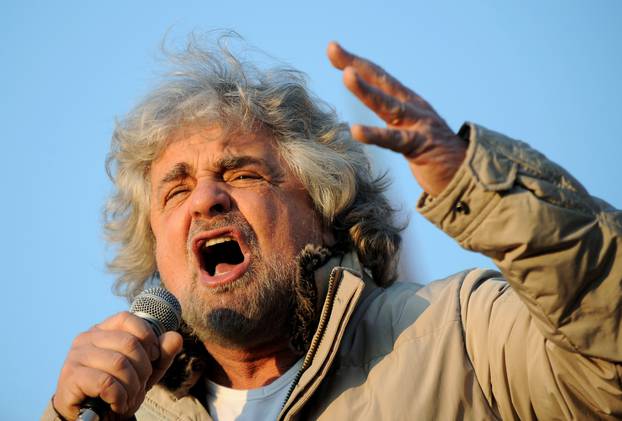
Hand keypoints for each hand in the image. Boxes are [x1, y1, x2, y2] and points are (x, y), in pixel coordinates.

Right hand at [52, 311, 182, 419]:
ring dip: (132, 386)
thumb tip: (176, 337)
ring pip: (119, 363)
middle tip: (140, 385)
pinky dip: (119, 397)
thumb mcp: (146, 370)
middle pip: (129, 343)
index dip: (147, 337)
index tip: (153, 356)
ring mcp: (76, 357)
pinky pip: (106, 383)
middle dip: (143, 369)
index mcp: (103, 330)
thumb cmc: (119, 388)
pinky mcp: (70, 378)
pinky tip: (117, 404)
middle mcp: (86, 338)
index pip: (128, 318)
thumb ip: (162, 354)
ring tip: (129, 397)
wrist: (93, 418)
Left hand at [327, 42, 466, 195]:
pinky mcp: (421, 146)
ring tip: (347, 75)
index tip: (333, 50)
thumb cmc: (435, 156)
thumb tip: (362, 123)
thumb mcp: (410, 133)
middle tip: (332, 48)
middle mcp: (413, 108)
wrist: (469, 175)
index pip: (379, 78)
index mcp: (409, 103)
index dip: (356, 63)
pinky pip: (394, 141)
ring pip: (388, 104)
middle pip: (380, 81)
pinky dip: (375, 136)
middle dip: (355, 64)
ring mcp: (418, 125)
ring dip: (366, 90)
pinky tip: (355, 131)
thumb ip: (392, 124)